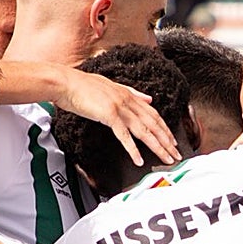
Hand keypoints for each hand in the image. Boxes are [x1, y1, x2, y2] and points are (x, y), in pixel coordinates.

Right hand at [54, 68, 179, 165]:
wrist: (66, 83)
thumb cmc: (83, 86)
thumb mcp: (111, 86)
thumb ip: (132, 93)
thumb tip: (149, 99)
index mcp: (129, 95)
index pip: (154, 114)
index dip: (165, 129)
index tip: (172, 141)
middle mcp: (128, 101)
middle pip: (154, 124)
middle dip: (167, 141)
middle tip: (176, 155)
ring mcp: (120, 108)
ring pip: (144, 131)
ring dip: (157, 146)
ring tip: (166, 159)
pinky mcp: (109, 115)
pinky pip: (124, 136)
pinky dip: (133, 149)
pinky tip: (139, 160)